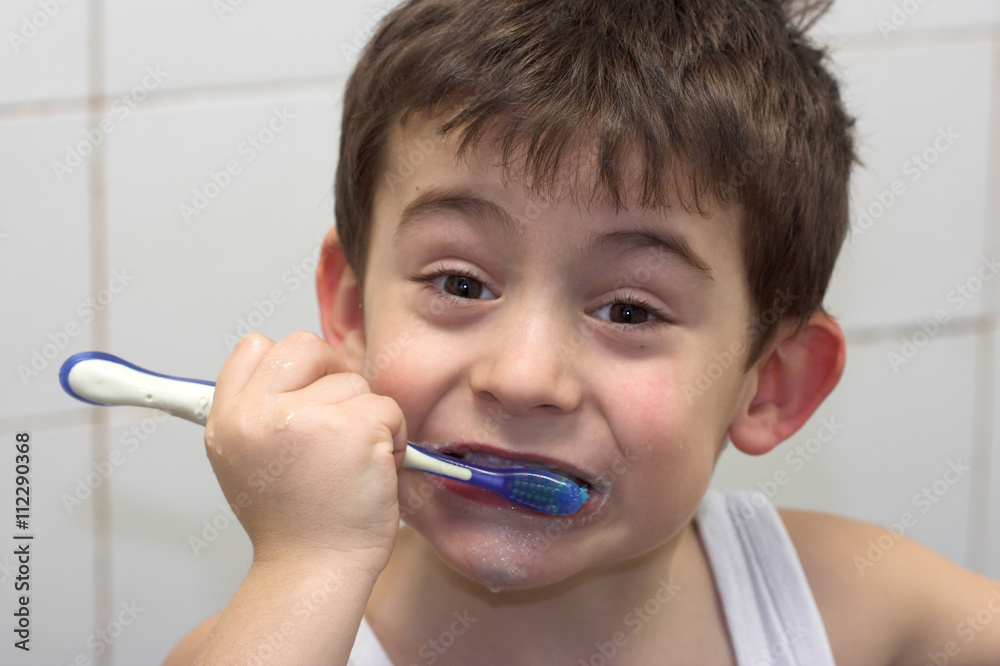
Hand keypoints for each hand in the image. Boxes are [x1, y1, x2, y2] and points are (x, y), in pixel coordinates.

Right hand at [204, 331, 406, 575]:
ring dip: (365, 416)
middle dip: (332, 373)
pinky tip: (374, 469)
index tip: (305, 391)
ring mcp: (306, 417)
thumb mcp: (247, 461)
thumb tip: (296, 376)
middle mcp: (259, 414)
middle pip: (305, 346)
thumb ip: (260, 413)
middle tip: (340, 416)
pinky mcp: (355, 428)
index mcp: (229, 420)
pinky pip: (387, 406)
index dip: (288, 364)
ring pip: (353, 381)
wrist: (315, 569)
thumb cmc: (294, 523)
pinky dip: (393, 435)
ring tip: (350, 461)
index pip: (253, 348)